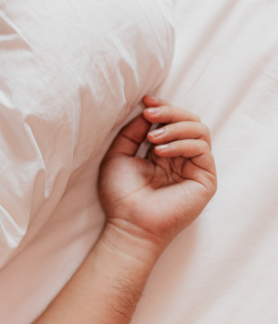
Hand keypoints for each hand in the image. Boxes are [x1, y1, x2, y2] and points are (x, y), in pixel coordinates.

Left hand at [98, 96, 216, 257]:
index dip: (162, 107)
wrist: (129, 224)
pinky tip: (161, 152)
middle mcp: (181, 157)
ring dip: (175, 126)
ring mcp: (195, 167)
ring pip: (200, 130)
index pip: (172, 121)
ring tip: (152, 138)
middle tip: (151, 112)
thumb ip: (132, 132)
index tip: (146, 99)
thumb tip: (145, 111)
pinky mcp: (205, 178)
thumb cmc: (120, 195)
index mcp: (162, 152)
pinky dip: (182, 143)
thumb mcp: (118, 155)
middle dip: (170, 111)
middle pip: (189, 120)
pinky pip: (202, 149)